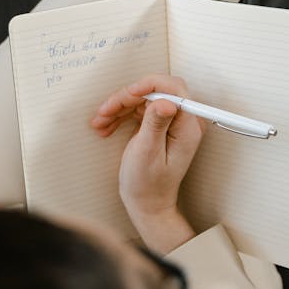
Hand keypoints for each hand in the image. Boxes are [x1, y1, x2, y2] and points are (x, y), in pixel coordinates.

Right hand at [91, 74, 205, 251]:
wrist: (147, 203)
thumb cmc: (148, 184)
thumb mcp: (148, 153)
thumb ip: (155, 124)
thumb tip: (166, 101)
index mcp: (187, 126)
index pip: (173, 89)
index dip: (149, 85)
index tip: (128, 93)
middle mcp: (183, 121)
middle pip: (155, 91)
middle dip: (127, 98)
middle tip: (105, 110)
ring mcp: (171, 122)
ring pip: (144, 99)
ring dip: (120, 107)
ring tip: (100, 121)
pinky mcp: (160, 124)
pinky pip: (140, 110)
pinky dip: (121, 114)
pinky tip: (106, 125)